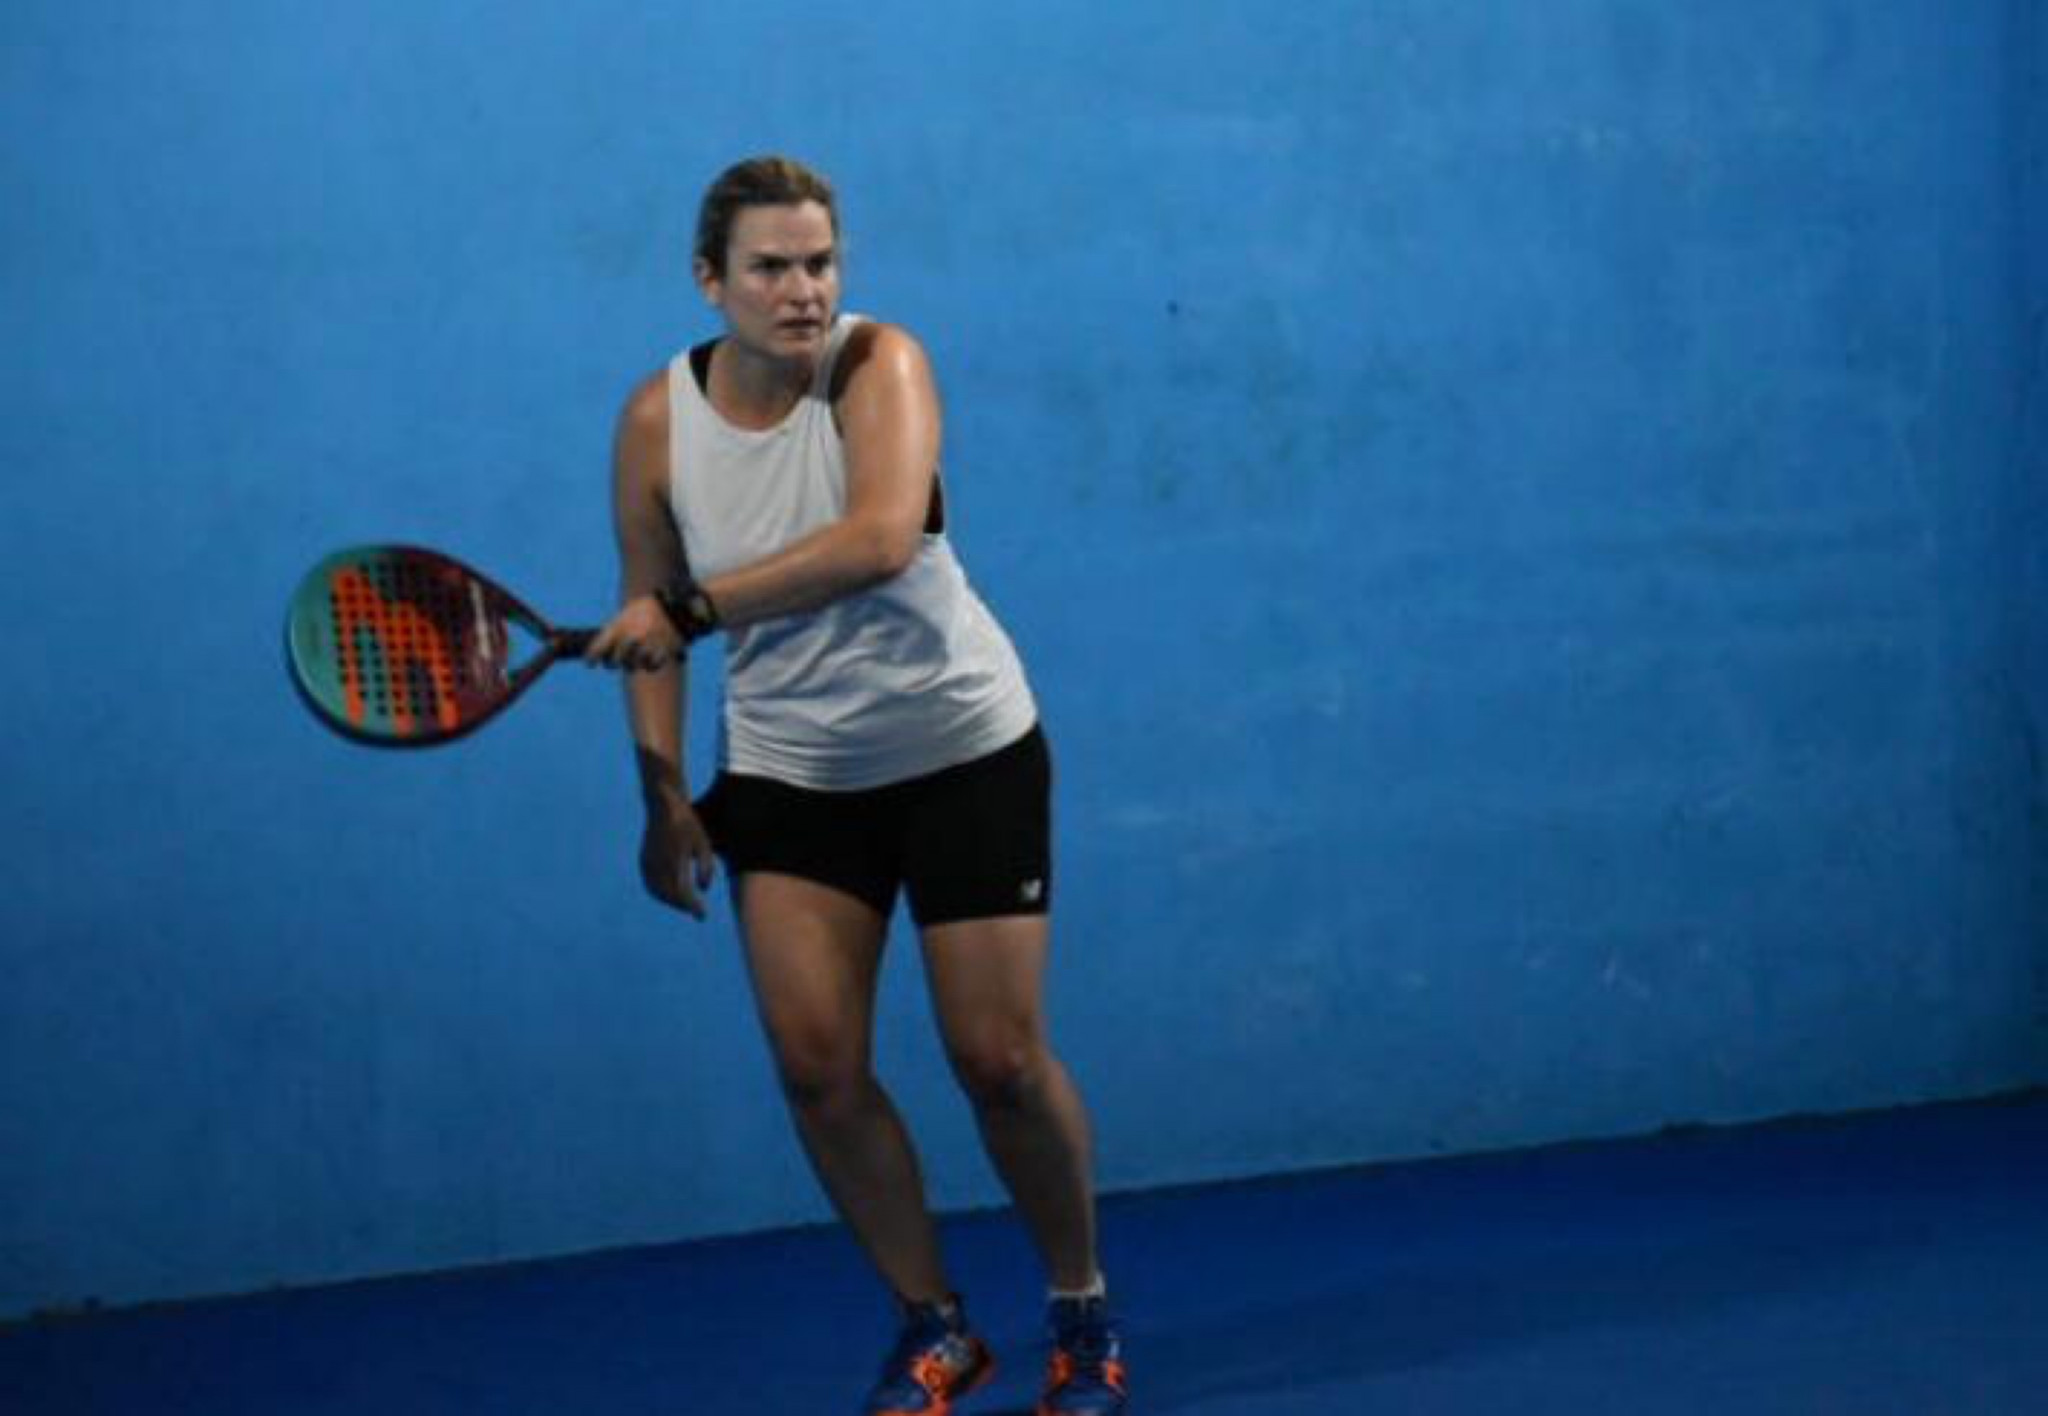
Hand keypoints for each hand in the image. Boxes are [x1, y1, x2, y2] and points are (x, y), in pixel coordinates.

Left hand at [586, 594, 684, 671]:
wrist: (677, 605)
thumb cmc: (649, 607)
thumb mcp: (627, 612)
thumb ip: (615, 628)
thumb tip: (600, 646)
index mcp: (620, 626)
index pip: (599, 648)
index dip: (591, 658)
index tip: (590, 663)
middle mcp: (632, 637)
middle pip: (615, 661)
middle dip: (613, 663)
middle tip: (613, 662)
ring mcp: (648, 646)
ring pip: (633, 666)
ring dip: (632, 664)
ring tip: (634, 659)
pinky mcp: (664, 652)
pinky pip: (652, 667)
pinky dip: (650, 665)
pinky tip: (650, 659)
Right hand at [641, 796, 715, 919]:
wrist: (663, 806)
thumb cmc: (689, 825)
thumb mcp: (703, 843)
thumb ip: (706, 866)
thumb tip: (703, 890)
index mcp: (674, 858)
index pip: (682, 891)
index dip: (692, 906)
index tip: (703, 915)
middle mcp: (657, 862)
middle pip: (668, 895)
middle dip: (683, 906)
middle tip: (698, 913)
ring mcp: (647, 862)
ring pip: (656, 892)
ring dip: (671, 902)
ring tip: (687, 906)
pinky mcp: (643, 860)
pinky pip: (650, 884)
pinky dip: (660, 894)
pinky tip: (673, 896)